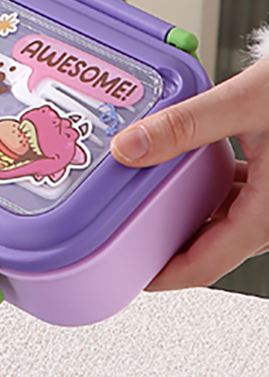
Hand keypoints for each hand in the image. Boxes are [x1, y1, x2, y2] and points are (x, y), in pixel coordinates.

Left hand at [110, 58, 268, 289]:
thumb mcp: (247, 101)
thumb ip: (185, 125)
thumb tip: (132, 146)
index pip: (207, 265)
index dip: (164, 274)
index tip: (131, 274)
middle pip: (216, 244)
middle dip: (173, 241)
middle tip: (130, 233)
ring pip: (231, 218)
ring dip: (193, 211)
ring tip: (150, 201)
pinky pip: (244, 194)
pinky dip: (215, 188)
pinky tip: (193, 169)